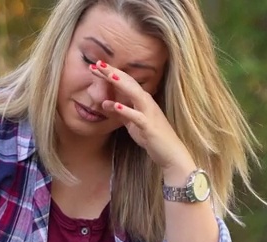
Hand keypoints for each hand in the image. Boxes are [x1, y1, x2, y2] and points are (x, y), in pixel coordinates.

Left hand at [90, 60, 193, 174]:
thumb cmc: (151, 137)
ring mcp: (149, 113)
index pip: (125, 83)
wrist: (170, 153)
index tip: (96, 66)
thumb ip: (120, 113)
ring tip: (108, 75)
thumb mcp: (131, 124)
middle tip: (98, 64)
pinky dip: (126, 110)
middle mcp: (147, 103)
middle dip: (113, 73)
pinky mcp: (149, 126)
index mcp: (142, 101)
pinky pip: (137, 117)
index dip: (112, 74)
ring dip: (121, 84)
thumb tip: (105, 103)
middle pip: (129, 83)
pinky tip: (115, 105)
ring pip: (135, 94)